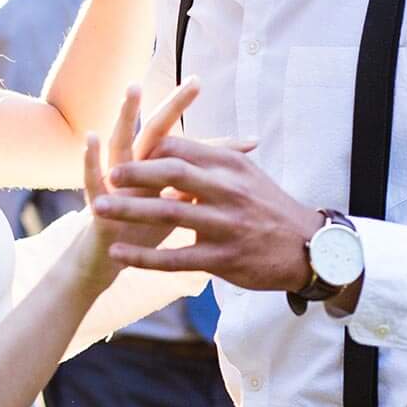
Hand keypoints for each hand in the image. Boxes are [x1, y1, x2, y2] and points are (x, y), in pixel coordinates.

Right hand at [72, 80, 199, 289]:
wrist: (107, 259)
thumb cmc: (145, 228)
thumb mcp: (175, 204)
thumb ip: (197, 182)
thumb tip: (233, 165)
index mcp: (158, 168)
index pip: (185, 142)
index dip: (203, 129)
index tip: (216, 97)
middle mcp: (137, 167)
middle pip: (156, 132)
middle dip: (173, 107)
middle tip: (193, 82)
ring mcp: (115, 182)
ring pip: (121, 144)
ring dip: (126, 117)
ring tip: (134, 89)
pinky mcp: (96, 203)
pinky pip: (91, 179)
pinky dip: (89, 160)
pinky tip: (91, 139)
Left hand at [96, 137, 323, 290]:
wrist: (308, 248)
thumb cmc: (270, 208)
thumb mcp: (246, 175)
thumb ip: (209, 162)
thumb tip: (170, 148)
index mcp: (230, 165)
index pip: (181, 148)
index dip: (148, 151)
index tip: (124, 153)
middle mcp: (228, 191)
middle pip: (172, 173)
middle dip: (134, 172)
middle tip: (107, 175)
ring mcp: (225, 225)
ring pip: (169, 213)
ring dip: (130, 210)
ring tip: (98, 210)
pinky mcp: (223, 259)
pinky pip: (175, 257)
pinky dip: (144, 256)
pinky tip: (119, 254)